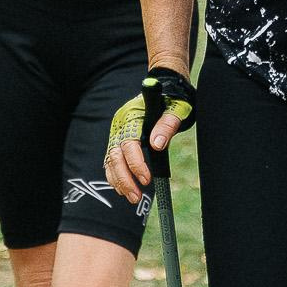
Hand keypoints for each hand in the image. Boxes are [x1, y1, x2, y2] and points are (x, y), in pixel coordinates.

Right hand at [104, 69, 196, 203]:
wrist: (164, 89)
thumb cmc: (172, 100)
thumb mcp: (176, 109)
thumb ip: (166, 125)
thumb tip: (157, 144)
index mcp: (132, 116)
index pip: (129, 144)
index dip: (136, 164)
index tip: (147, 180)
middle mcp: (120, 125)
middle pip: (116, 156)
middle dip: (125, 178)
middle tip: (136, 196)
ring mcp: (117, 133)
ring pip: (110, 160)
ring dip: (119, 181)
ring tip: (132, 197)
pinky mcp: (118, 140)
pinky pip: (111, 160)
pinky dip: (115, 176)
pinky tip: (124, 189)